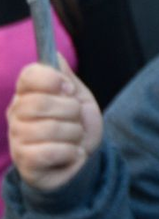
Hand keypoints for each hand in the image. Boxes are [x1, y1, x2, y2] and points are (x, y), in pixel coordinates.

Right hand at [7, 62, 102, 191]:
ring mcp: (17, 139)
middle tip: (74, 119)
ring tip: (73, 138)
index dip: (54, 80)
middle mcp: (15, 115)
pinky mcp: (25, 163)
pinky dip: (71, 152)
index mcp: (26, 93)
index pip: (30, 75)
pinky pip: (52, 152)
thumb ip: (65, 77)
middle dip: (71, 111)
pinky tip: (70, 153)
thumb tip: (55, 55)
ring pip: (52, 128)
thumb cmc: (77, 124)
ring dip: (74, 134)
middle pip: (41, 102)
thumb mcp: (77, 96)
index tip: (69, 90)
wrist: (83, 157)